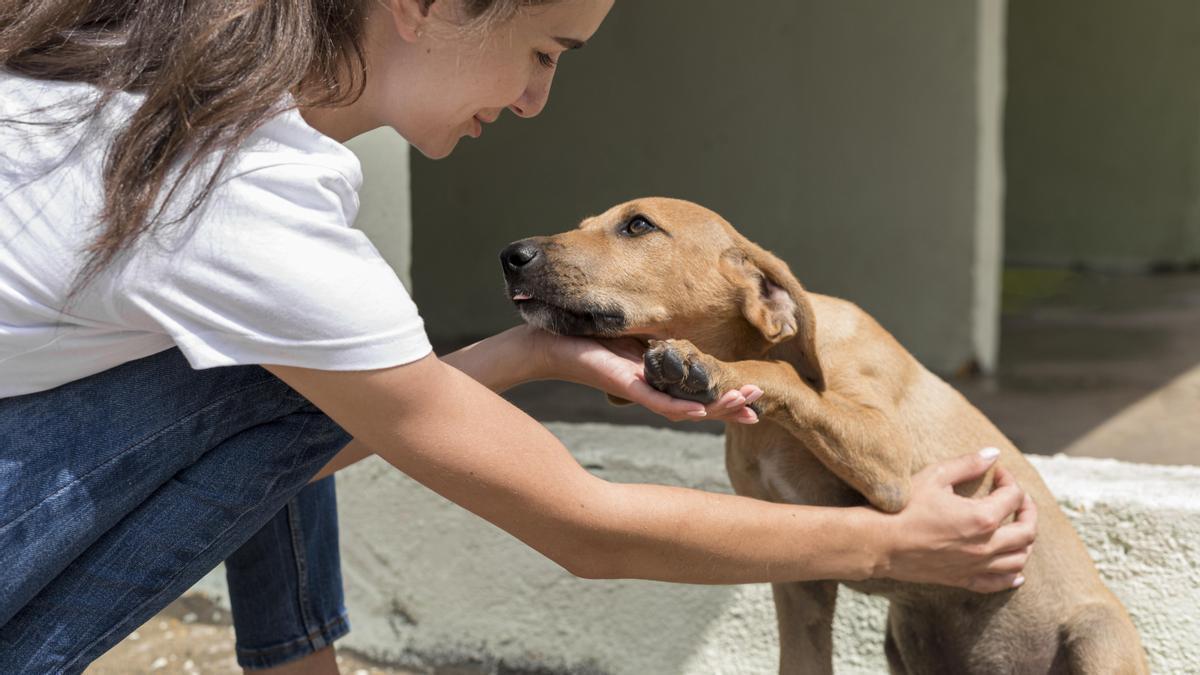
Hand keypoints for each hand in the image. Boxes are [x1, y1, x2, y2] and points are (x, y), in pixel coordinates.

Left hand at [527, 327, 761, 423]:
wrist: (546, 342)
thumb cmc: (585, 335)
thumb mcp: (633, 332)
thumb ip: (658, 336)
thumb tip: (683, 327)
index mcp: (657, 376)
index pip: (699, 391)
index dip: (727, 397)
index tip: (756, 400)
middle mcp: (652, 388)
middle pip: (699, 404)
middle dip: (731, 405)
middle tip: (760, 405)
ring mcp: (639, 390)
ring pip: (685, 408)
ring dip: (716, 408)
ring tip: (747, 406)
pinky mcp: (624, 385)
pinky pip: (656, 402)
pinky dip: (680, 408)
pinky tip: (702, 412)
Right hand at [875, 448, 1037, 592]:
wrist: (879, 543)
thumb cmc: (903, 508)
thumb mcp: (935, 477)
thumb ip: (968, 464)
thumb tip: (993, 454)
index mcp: (982, 518)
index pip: (1013, 497)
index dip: (1009, 480)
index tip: (997, 473)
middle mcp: (985, 546)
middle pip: (1027, 531)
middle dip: (1027, 510)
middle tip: (1017, 497)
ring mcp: (976, 566)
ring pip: (1019, 559)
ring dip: (1024, 541)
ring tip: (1015, 528)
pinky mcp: (963, 579)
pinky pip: (999, 583)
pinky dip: (1012, 576)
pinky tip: (1015, 570)